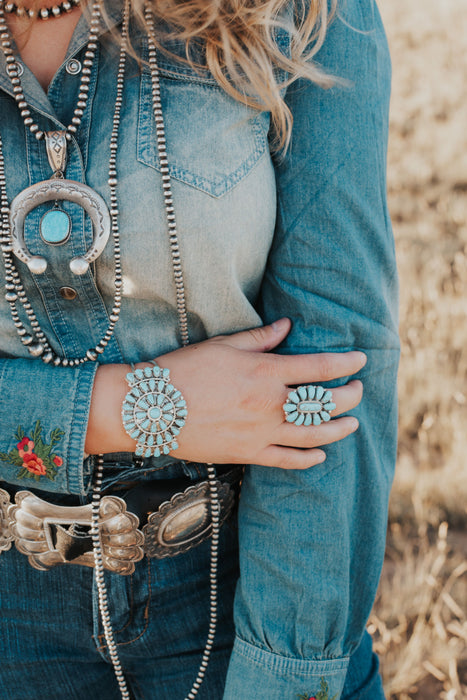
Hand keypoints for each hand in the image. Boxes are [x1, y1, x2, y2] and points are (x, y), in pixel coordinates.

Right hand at [156, 318, 365, 468]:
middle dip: (349, 397)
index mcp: (265, 372)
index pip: (319, 368)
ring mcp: (261, 432)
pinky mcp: (248, 453)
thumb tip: (287, 326)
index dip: (345, 364)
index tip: (360, 360)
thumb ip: (260, 338)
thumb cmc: (184, 370)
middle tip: (358, 391)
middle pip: (324, 403)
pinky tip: (320, 455)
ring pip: (313, 435)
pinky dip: (308, 459)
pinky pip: (287, 460)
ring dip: (339, 429)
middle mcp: (270, 404)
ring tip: (352, 424)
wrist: (151, 408)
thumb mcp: (223, 345)